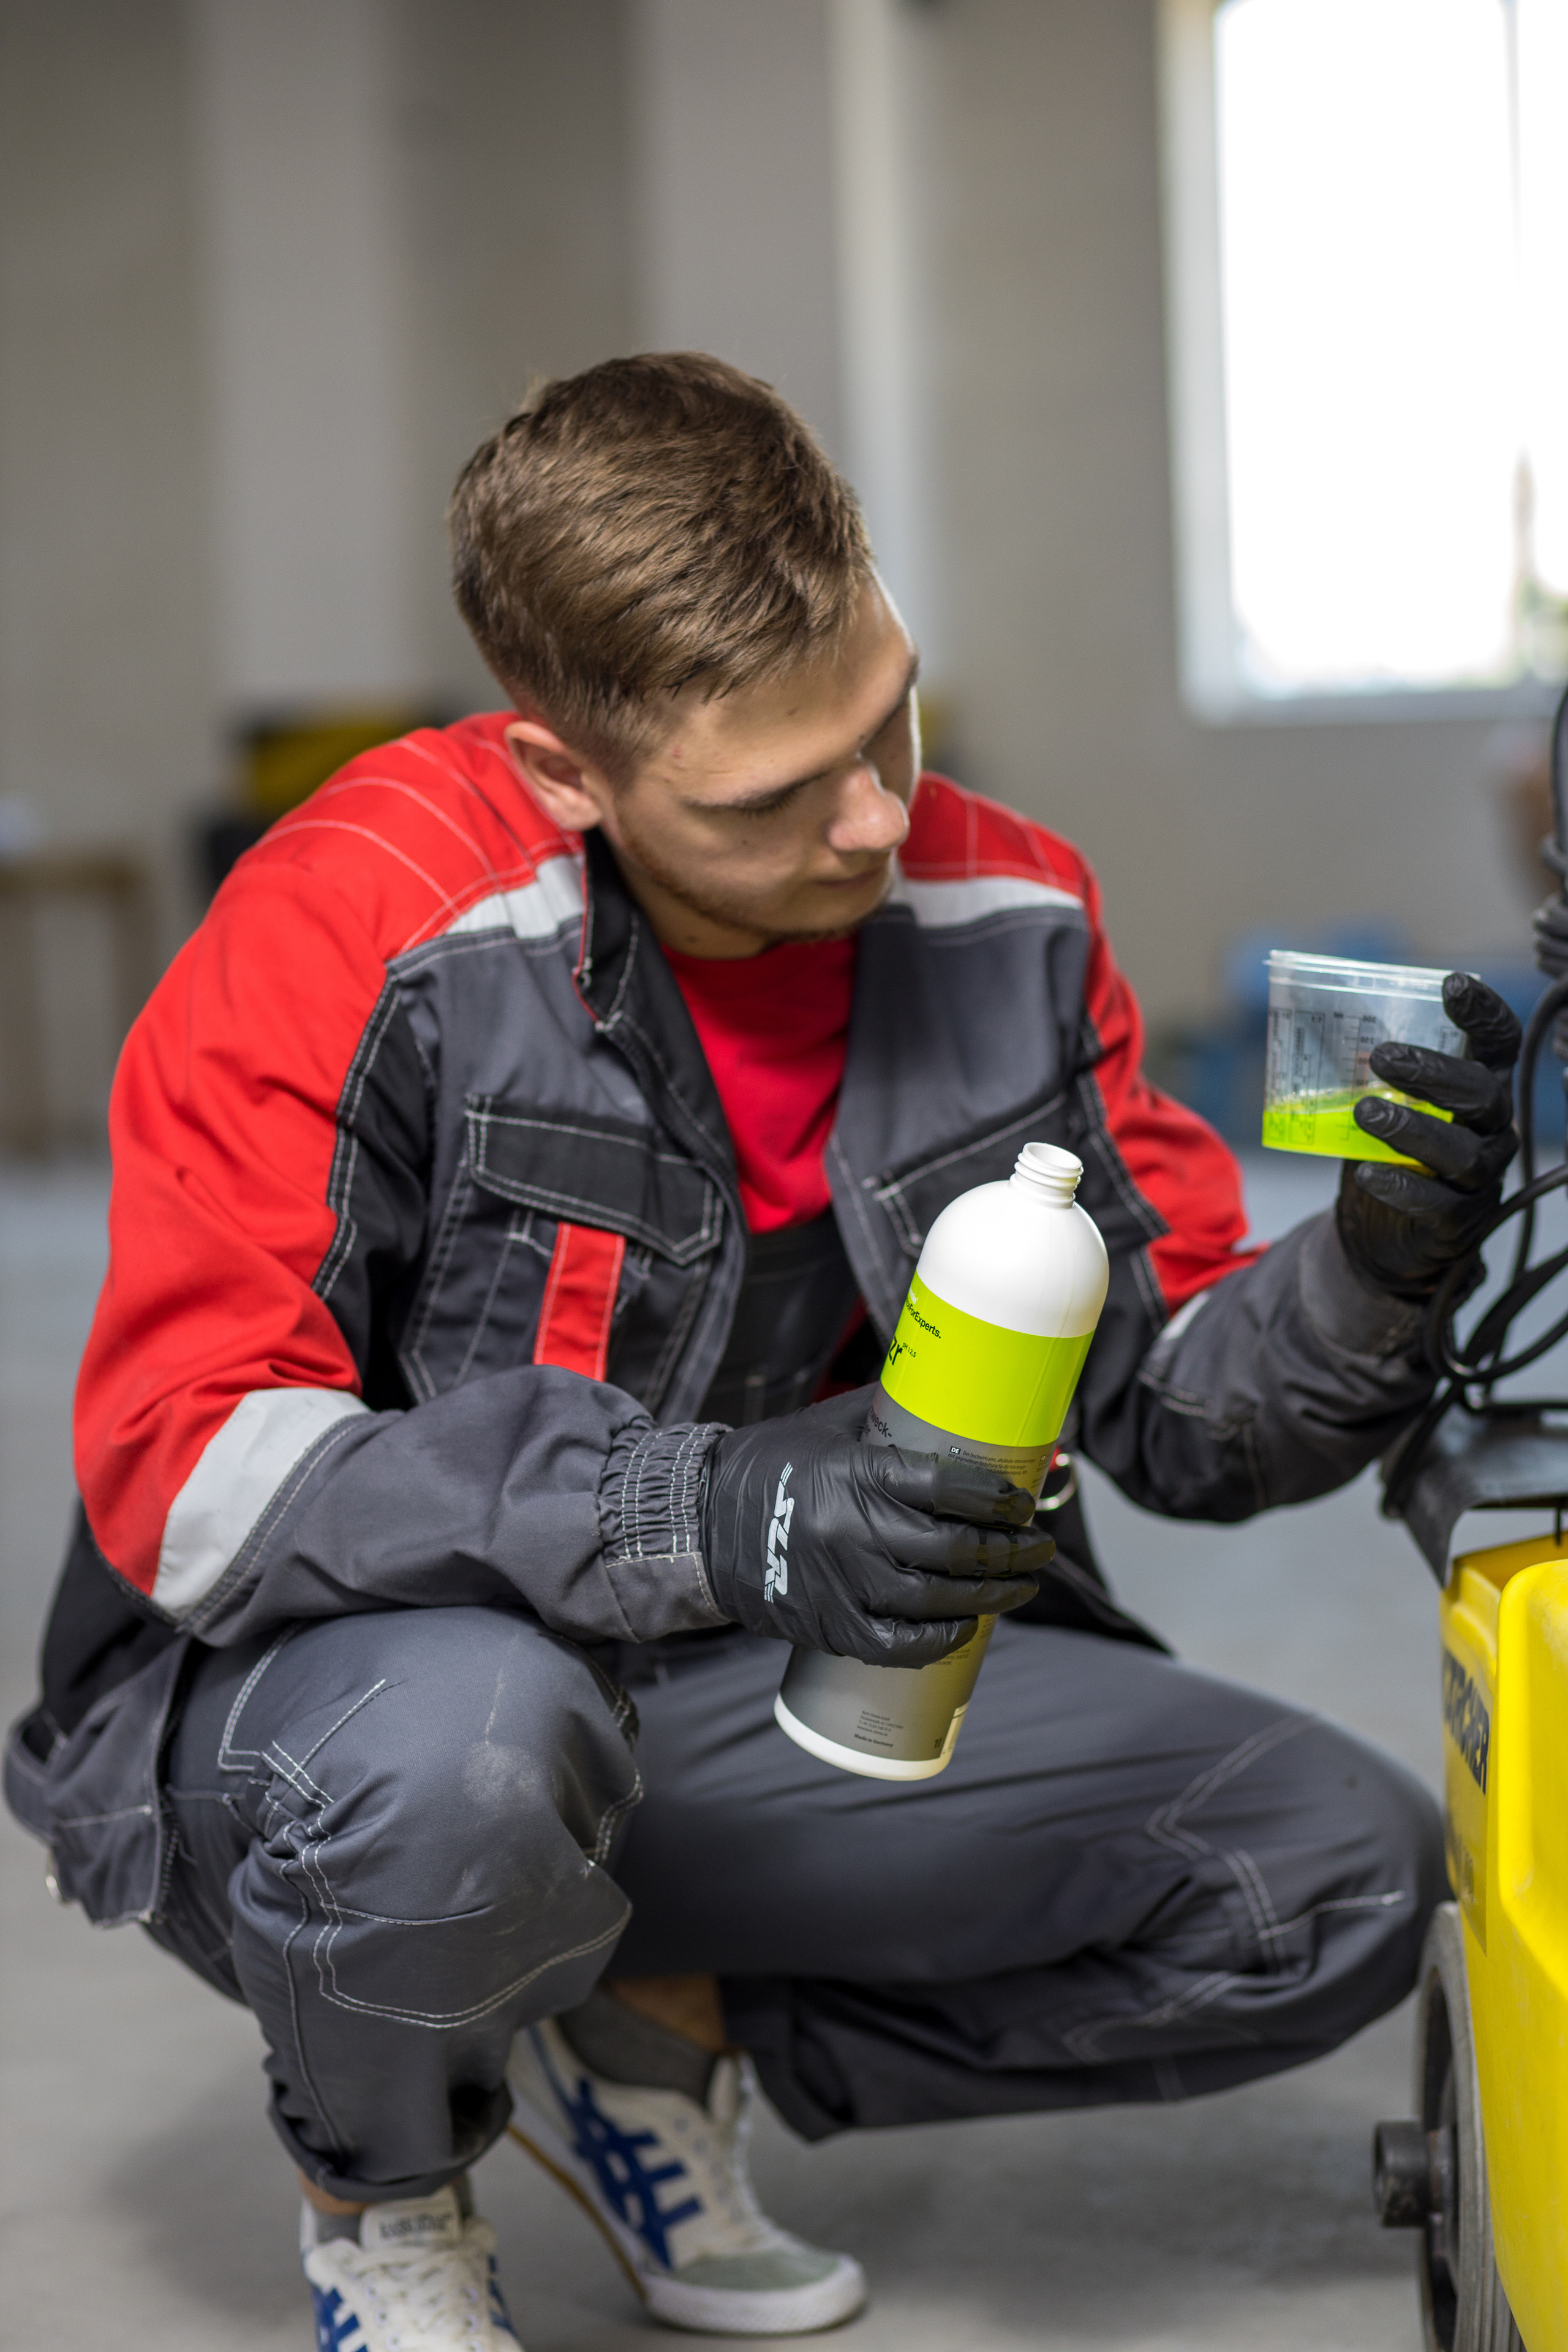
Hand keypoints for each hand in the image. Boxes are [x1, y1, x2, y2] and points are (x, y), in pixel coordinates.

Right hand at [700, 1387, 1049, 1665]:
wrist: (697, 1524)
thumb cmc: (768, 1466)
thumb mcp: (825, 1426)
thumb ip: (886, 1414)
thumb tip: (950, 1395)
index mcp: (856, 1474)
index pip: (948, 1486)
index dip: (997, 1499)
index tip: (1023, 1502)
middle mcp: (852, 1531)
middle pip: (954, 1548)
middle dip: (1011, 1551)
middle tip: (1039, 1547)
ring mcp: (841, 1584)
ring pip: (935, 1599)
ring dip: (991, 1595)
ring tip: (1020, 1587)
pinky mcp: (829, 1625)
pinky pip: (899, 1643)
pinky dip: (940, 1638)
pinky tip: (966, 1624)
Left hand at [1335, 973, 1519, 1300]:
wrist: (1382, 1237)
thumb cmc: (1389, 1156)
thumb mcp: (1384, 1105)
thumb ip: (1369, 1074)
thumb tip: (1315, 1022)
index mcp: (1478, 1090)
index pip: (1499, 1045)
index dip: (1486, 1013)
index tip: (1453, 984)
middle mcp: (1491, 1131)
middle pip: (1484, 1095)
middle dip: (1435, 1073)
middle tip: (1383, 1057)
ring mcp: (1480, 1180)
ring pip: (1464, 1152)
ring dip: (1413, 1129)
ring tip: (1364, 1114)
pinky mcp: (1459, 1223)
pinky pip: (1440, 1205)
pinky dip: (1404, 1187)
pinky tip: (1368, 1174)